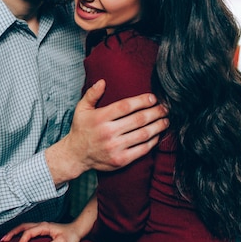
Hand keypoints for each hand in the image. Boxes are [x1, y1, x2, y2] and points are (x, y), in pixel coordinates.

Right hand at [1, 221, 84, 241]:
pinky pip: (28, 229)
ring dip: (15, 232)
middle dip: (12, 233)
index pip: (28, 233)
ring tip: (6, 239)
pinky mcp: (43, 229)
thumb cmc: (72, 235)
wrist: (78, 229)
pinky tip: (18, 238)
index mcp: (44, 226)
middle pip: (22, 226)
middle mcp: (41, 225)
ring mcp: (41, 226)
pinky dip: (21, 233)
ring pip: (24, 227)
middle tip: (2, 240)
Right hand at [46, 80, 168, 183]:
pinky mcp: (121, 160)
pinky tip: (157, 135)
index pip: (126, 106)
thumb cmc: (81, 129)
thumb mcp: (81, 109)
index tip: (153, 98)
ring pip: (143, 134)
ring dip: (158, 126)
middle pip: (138, 120)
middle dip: (155, 112)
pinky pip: (142, 149)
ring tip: (165, 120)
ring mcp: (115, 147)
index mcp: (100, 118)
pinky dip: (153, 141)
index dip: (142, 101)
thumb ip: (92, 94)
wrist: (76, 155)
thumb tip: (102, 81)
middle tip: (164, 108)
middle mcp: (108, 132)